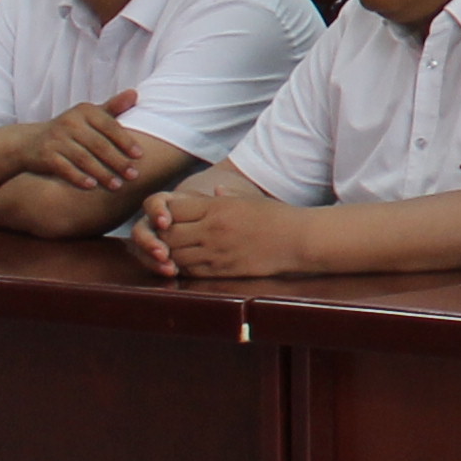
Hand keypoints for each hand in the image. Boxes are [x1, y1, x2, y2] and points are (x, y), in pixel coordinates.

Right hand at [22, 92, 156, 190]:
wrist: (30, 142)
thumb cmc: (70, 130)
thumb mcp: (89, 116)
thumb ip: (113, 107)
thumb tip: (135, 94)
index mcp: (84, 111)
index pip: (109, 125)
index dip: (125, 141)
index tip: (140, 156)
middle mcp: (69, 122)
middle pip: (99, 144)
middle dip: (118, 161)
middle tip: (133, 175)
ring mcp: (56, 139)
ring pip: (84, 158)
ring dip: (102, 173)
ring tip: (117, 185)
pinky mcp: (45, 155)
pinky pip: (65, 168)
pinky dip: (79, 177)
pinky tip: (92, 186)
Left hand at [132, 174, 299, 278]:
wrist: (298, 240)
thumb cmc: (276, 217)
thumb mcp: (249, 200)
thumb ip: (228, 196)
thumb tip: (216, 189)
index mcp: (216, 208)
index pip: (173, 209)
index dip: (165, 213)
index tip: (169, 216)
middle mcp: (212, 230)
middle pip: (168, 235)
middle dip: (162, 236)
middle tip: (165, 236)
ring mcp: (216, 253)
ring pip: (175, 256)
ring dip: (170, 254)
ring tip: (175, 250)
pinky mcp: (222, 271)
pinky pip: (190, 271)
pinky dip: (183, 267)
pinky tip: (188, 262)